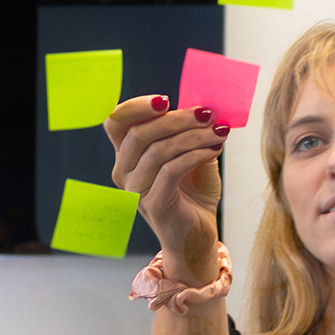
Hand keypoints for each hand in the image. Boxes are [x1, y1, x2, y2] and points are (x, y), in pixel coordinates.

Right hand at [105, 95, 226, 282]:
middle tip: (207, 114)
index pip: (116, 122)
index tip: (166, 100)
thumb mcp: (191, 154)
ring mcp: (135, 191)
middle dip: (176, 119)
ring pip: (158, 150)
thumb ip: (190, 131)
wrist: (198, 235)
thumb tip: (204, 105)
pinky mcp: (154, 204)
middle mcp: (124, 173)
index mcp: (127, 156)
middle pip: (139, 133)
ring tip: (219, 132)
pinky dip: (196, 155)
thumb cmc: (193, 194)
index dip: (136, 107)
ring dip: (193, 136)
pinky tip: (214, 150)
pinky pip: (171, 170)